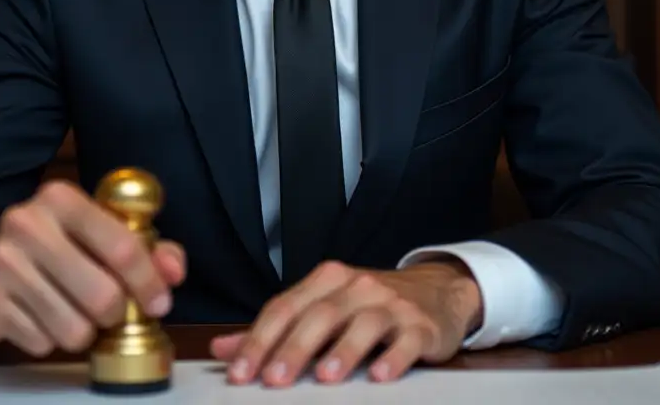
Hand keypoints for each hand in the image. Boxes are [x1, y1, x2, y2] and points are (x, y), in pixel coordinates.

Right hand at [0, 179, 185, 356]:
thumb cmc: (56, 245)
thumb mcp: (99, 230)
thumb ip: (147, 246)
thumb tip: (173, 271)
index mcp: (61, 197)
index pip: (123, 247)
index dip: (149, 282)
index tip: (159, 302)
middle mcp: (27, 223)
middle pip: (102, 295)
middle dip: (115, 313)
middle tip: (109, 309)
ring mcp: (2, 262)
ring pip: (73, 328)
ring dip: (83, 330)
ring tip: (72, 311)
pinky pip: (42, 343)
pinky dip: (50, 338)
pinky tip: (41, 316)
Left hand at [209, 258, 481, 386]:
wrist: (437, 290)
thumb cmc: (370, 304)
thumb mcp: (322, 307)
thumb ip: (274, 330)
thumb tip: (222, 349)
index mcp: (327, 280)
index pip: (285, 306)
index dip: (259, 339)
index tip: (239, 371)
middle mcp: (357, 286)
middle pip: (320, 314)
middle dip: (294, 348)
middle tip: (273, 379)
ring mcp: (390, 304)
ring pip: (363, 323)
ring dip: (342, 351)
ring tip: (324, 377)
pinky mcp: (420, 324)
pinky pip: (406, 339)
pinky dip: (393, 356)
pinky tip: (380, 375)